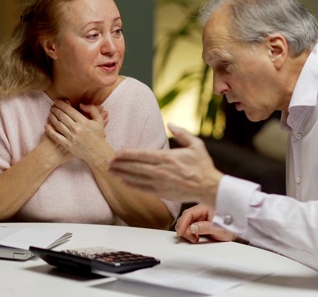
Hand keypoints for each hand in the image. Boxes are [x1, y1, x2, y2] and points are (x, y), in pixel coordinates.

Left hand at [45, 100, 110, 162]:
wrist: (97, 152)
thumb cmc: (98, 136)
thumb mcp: (99, 121)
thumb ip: (92, 110)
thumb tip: (81, 104)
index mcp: (83, 121)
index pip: (69, 110)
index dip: (61, 104)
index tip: (57, 101)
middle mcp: (76, 128)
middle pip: (62, 116)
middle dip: (55, 109)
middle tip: (52, 106)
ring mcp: (71, 137)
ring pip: (58, 124)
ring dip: (52, 117)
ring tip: (50, 113)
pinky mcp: (67, 145)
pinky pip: (56, 136)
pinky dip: (50, 130)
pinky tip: (47, 126)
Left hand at [108, 123, 223, 204]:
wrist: (209, 187)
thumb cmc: (203, 166)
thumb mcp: (196, 145)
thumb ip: (182, 133)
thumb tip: (170, 124)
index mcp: (168, 157)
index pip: (142, 155)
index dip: (127, 154)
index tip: (117, 152)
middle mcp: (161, 171)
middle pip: (135, 167)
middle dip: (120, 164)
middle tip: (107, 162)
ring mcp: (161, 183)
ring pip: (137, 178)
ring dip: (122, 174)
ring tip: (111, 172)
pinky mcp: (162, 192)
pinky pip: (143, 189)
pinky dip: (132, 185)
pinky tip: (124, 182)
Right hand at [175, 204, 235, 243]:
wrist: (237, 233)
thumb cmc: (231, 227)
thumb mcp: (219, 229)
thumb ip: (205, 228)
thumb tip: (192, 227)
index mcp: (205, 208)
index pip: (189, 213)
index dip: (183, 222)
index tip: (181, 232)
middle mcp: (201, 212)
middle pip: (185, 218)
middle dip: (185, 229)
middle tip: (192, 238)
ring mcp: (199, 218)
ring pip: (186, 224)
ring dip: (187, 233)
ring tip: (195, 239)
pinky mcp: (199, 224)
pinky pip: (189, 228)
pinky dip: (189, 234)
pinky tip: (195, 238)